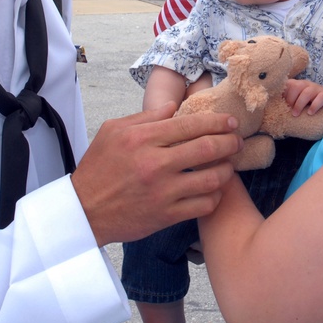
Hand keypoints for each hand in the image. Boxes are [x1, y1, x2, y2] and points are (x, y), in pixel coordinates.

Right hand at [72, 103, 241, 245]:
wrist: (84, 210)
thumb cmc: (97, 168)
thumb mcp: (112, 131)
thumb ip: (145, 116)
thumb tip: (174, 107)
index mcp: (143, 138)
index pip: (191, 124)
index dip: (217, 121)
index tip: (230, 122)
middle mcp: (156, 163)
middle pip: (208, 148)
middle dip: (230, 142)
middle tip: (238, 140)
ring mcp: (163, 191)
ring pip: (211, 179)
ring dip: (227, 170)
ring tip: (228, 165)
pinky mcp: (166, 215)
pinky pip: (203, 205)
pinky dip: (215, 197)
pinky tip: (214, 190)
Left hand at [283, 79, 322, 116]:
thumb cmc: (308, 104)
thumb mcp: (297, 101)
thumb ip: (288, 103)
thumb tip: (273, 111)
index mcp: (297, 85)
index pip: (287, 84)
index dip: (282, 94)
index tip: (279, 105)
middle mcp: (306, 85)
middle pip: (296, 86)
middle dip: (290, 99)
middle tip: (288, 111)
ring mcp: (317, 89)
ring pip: (307, 92)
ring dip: (299, 104)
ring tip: (295, 114)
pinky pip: (320, 98)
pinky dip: (314, 106)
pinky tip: (310, 113)